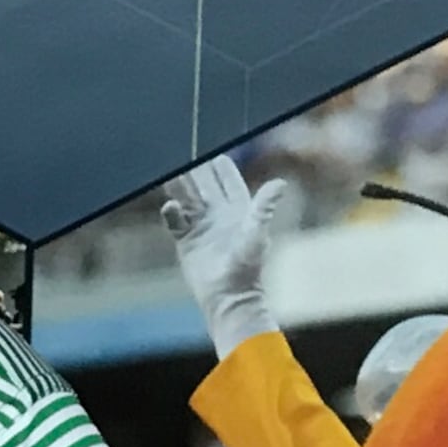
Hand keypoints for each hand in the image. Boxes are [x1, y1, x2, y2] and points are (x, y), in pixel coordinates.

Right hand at [157, 158, 288, 356]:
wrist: (229, 297)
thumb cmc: (248, 268)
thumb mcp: (257, 234)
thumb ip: (264, 208)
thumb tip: (280, 183)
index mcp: (238, 210)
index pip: (227, 180)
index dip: (219, 165)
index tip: (211, 148)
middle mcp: (218, 215)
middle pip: (202, 185)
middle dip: (193, 169)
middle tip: (183, 151)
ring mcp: (201, 227)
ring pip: (186, 198)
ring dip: (178, 185)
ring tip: (167, 170)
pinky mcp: (185, 241)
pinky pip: (174, 220)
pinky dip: (171, 212)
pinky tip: (170, 206)